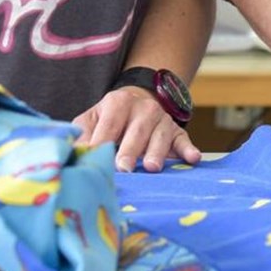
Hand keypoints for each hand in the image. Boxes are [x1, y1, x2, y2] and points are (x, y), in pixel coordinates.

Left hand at [73, 87, 200, 172]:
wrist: (138, 102)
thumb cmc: (109, 118)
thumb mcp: (92, 119)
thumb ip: (83, 135)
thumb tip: (77, 153)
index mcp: (118, 102)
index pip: (110, 124)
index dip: (102, 141)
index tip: (96, 158)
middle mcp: (143, 108)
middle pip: (136, 130)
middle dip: (130, 150)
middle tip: (124, 169)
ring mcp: (162, 119)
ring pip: (160, 135)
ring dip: (157, 152)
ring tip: (152, 167)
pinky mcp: (176, 131)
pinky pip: (183, 139)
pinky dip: (187, 149)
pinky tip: (193, 158)